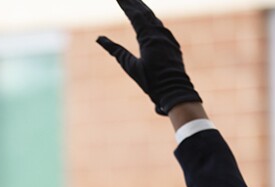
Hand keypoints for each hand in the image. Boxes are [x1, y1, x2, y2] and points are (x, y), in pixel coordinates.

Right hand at [97, 0, 200, 114]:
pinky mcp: (172, 43)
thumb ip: (116, 51)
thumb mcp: (131, 67)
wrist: (175, 91)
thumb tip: (99, 39)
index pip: (135, 15)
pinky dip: (152, 19)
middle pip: (145, 12)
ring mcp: (167, 37)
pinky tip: (150, 19)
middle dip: (133, 2)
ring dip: (143, 9)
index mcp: (148, 38)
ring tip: (135, 2)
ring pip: (154, 18)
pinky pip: (160, 26)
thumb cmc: (152, 82)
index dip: (126, 4)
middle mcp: (159, 33)